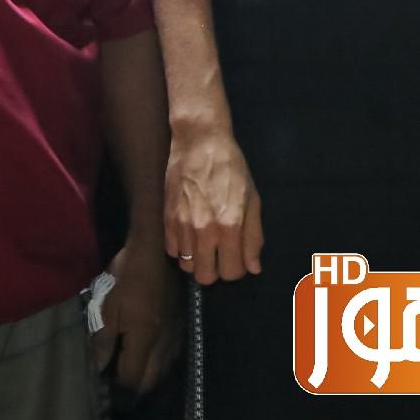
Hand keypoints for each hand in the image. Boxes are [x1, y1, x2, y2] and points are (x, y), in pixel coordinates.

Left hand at [94, 235, 180, 392]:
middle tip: (118, 389)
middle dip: (135, 390)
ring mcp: (176, 335)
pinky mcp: (181, 326)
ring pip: (164, 372)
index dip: (120, 392)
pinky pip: (172, 358)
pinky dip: (159, 366)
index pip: (133, 380)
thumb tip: (99, 369)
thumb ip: (103, 341)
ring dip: (148, 380)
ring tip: (132, 376)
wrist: (157, 250)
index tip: (108, 394)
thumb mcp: (107, 307)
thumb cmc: (128, 277)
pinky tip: (149, 360)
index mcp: (144, 340)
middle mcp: (164, 344)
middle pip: (151, 382)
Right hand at [166, 123, 263, 284]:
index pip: (231, 272)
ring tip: (204, 242)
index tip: (237, 258)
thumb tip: (254, 268)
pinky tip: (190, 234)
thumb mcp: (252, 199)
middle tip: (220, 254)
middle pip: (205, 277)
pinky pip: (172, 251)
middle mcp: (204, 230)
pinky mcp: (166, 218)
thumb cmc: (232, 168)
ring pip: (187, 266)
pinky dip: (182, 249)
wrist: (199, 141)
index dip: (237, 269)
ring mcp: (182, 225)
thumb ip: (254, 236)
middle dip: (216, 270)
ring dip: (198, 259)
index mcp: (231, 225)